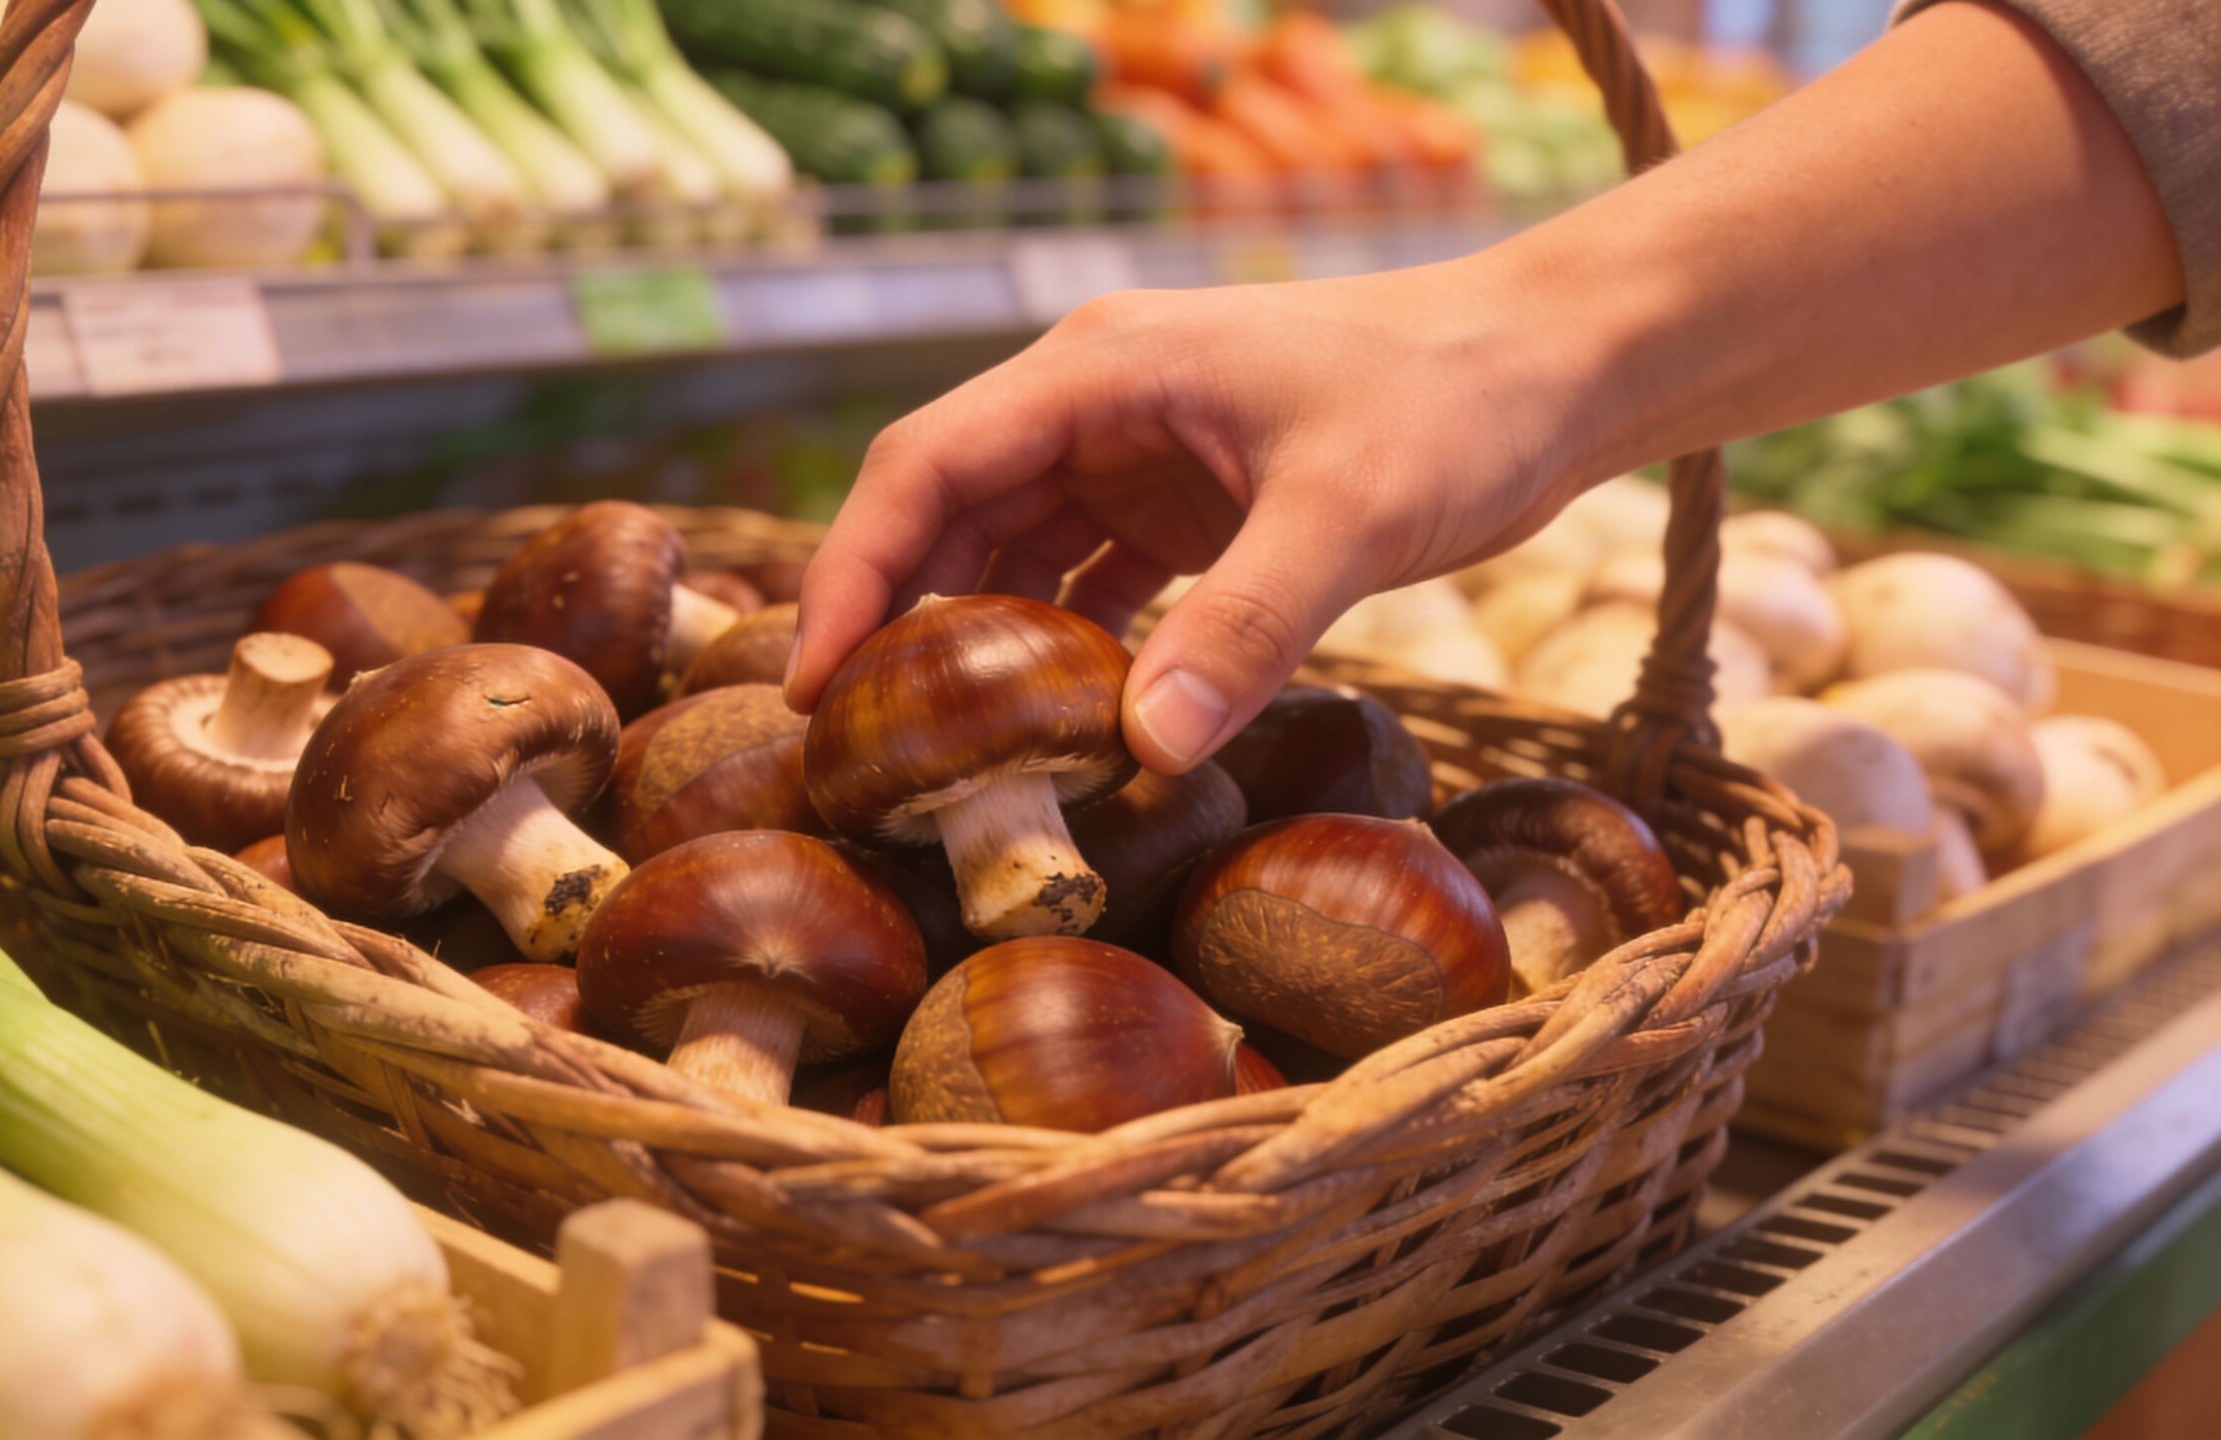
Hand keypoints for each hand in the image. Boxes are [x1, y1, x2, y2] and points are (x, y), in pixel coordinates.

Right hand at [784, 259, 1612, 770]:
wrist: (1556, 369)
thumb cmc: (1456, 404)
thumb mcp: (1351, 514)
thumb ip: (1246, 627)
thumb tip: (1142, 751)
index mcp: (1100, 369)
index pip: (926, 466)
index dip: (851, 572)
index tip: (811, 684)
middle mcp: (1095, 401)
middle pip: (946, 510)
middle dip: (890, 618)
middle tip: (851, 747)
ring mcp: (1137, 450)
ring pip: (1008, 548)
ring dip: (972, 641)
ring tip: (932, 755)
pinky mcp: (1183, 502)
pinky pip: (1084, 578)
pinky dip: (1061, 649)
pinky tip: (1055, 729)